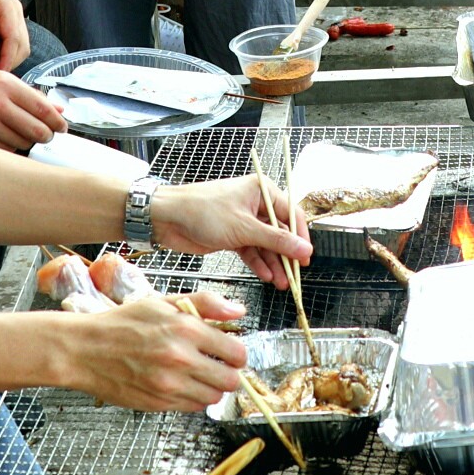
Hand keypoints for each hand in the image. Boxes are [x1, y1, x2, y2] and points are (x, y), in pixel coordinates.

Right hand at [59, 293, 250, 412]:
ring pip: (213, 397)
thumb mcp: (162, 302)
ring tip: (195, 374)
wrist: (84, 350)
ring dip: (210, 387)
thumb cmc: (121, 324)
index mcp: (185, 329)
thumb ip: (205, 304)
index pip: (236, 352)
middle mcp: (180, 359)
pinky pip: (192, 407)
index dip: (237, 353)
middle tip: (216, 365)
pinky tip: (179, 383)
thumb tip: (239, 311)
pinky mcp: (158, 404)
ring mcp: (169, 385)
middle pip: (230, 380)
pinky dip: (192, 398)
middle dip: (228, 373)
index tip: (230, 351)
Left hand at [150, 173, 312, 290]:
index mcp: (261, 191)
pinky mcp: (232, 235)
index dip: (300, 237)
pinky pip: (251, 251)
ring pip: (265, 244)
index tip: (306, 258)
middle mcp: (255, 204)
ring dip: (273, 263)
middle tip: (294, 276)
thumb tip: (305, 250)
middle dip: (286, 255)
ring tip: (281, 283)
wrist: (167, 219)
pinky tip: (266, 276)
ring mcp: (243, 221)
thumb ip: (276, 241)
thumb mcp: (245, 228)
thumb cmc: (203, 212)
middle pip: (279, 232)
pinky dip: (258, 263)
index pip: (291, 214)